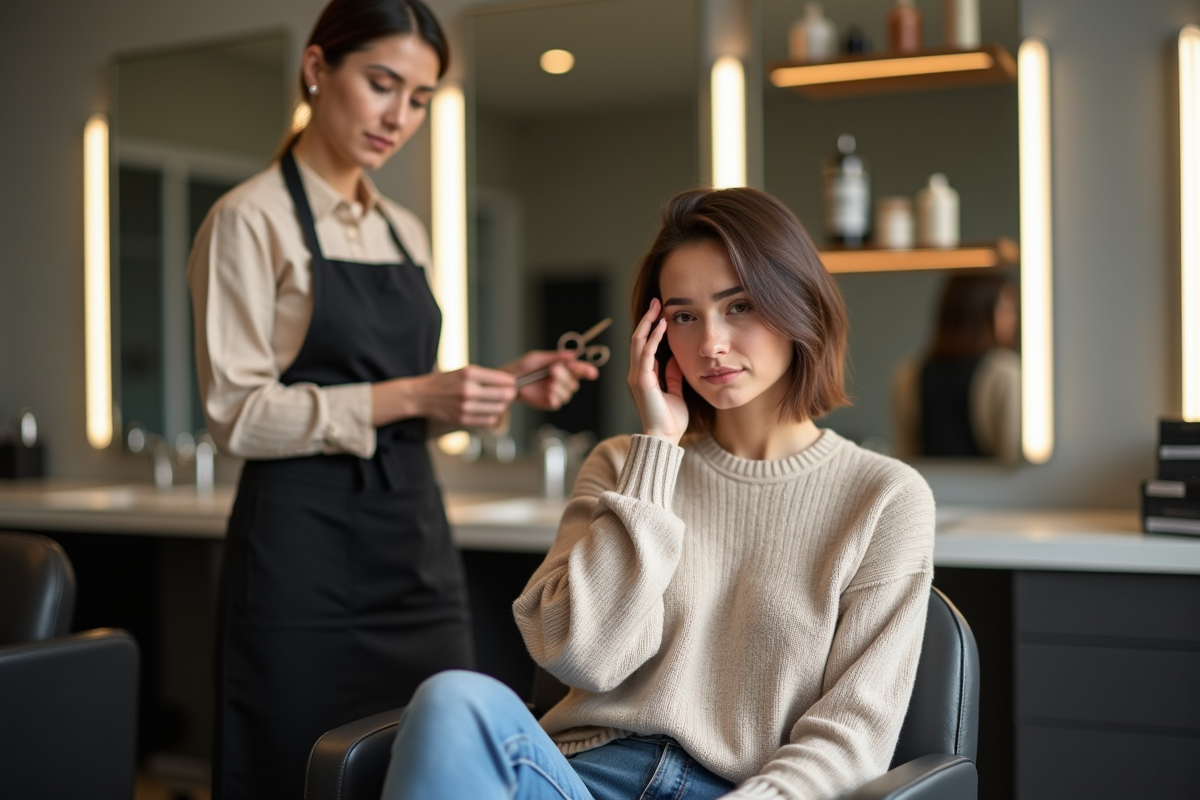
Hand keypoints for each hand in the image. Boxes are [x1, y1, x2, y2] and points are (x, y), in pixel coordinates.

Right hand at [373, 366, 516, 428]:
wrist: (420, 396)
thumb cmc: (443, 382)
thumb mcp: (462, 371)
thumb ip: (484, 376)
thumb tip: (508, 382)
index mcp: (469, 373)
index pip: (503, 379)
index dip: (512, 382)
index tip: (512, 383)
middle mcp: (468, 390)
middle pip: (504, 395)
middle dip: (511, 394)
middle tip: (510, 393)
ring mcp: (465, 407)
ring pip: (499, 409)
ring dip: (502, 406)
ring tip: (498, 402)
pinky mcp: (463, 420)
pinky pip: (488, 420)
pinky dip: (493, 416)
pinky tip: (488, 410)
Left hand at [503, 350, 598, 410]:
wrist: (510, 381)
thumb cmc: (523, 367)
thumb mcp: (538, 358)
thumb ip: (555, 357)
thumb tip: (573, 354)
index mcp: (562, 367)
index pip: (580, 369)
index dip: (587, 371)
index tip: (591, 373)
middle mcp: (562, 380)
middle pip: (575, 381)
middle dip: (566, 376)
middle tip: (553, 370)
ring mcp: (557, 392)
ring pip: (568, 392)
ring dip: (560, 386)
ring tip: (548, 383)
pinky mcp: (551, 402)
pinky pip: (559, 401)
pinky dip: (555, 396)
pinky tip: (547, 393)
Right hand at [628, 298, 686, 443]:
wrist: (665, 438)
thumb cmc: (670, 420)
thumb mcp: (675, 392)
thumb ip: (673, 375)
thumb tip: (676, 358)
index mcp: (644, 376)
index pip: (644, 346)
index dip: (651, 328)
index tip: (661, 313)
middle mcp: (637, 373)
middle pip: (638, 339)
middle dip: (647, 319)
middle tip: (657, 302)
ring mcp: (637, 376)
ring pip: (638, 342)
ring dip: (648, 323)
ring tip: (658, 307)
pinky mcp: (642, 380)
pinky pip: (646, 353)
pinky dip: (653, 337)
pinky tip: (661, 325)